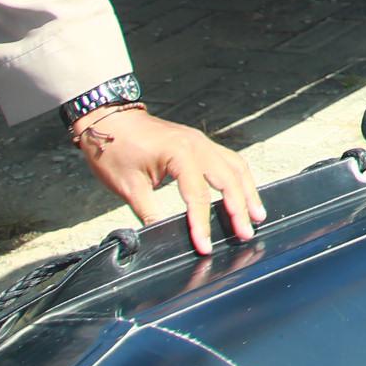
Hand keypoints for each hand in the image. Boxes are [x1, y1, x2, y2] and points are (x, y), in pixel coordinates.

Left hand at [72, 107, 264, 256]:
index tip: (205, 247)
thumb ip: (149, 213)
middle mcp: (197, 145)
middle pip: (228, 180)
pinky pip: (228, 159)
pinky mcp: (199, 143)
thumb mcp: (127, 187)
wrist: (107, 119)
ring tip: (258, 215)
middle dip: (239, 209)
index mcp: (179, 154)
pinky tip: (244, 192)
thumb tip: (160, 238)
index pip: (199, 195)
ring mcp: (201, 141)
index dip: (202, 224)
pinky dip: (239, 178)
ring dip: (248, 192)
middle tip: (246, 234)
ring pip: (236, 167)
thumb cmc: (114, 150)